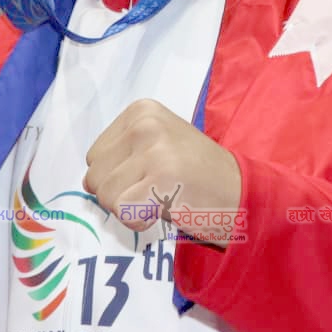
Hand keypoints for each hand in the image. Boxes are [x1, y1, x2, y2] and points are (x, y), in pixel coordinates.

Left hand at [83, 99, 242, 245]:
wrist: (243, 192)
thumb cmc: (198, 175)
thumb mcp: (159, 145)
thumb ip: (123, 154)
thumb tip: (88, 181)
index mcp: (141, 110)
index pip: (94, 156)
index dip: (118, 176)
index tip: (153, 174)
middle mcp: (145, 123)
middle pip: (94, 175)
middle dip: (120, 193)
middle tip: (157, 190)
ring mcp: (154, 149)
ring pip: (105, 195)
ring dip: (131, 208)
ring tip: (163, 197)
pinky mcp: (162, 178)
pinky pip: (123, 211)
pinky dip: (140, 221)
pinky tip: (166, 210)